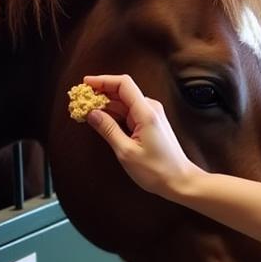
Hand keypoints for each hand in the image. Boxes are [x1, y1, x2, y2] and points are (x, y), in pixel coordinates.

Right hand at [83, 74, 201, 198]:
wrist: (180, 181)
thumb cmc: (156, 170)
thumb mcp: (126, 152)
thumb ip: (108, 130)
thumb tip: (91, 113)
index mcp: (146, 112)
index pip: (123, 84)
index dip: (103, 80)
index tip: (85, 84)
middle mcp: (150, 109)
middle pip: (122, 91)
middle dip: (100, 93)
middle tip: (81, 100)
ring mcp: (151, 116)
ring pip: (124, 102)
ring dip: (106, 105)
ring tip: (86, 110)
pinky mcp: (150, 124)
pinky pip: (129, 113)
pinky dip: (114, 114)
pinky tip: (101, 120)